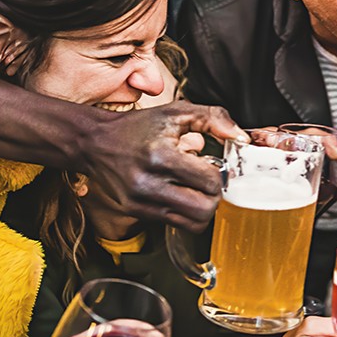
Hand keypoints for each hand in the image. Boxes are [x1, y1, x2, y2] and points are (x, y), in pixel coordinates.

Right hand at [80, 101, 248, 231]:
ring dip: (201, 208)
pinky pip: (175, 224)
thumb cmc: (137, 127)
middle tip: (207, 183)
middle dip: (213, 196)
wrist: (95, 142)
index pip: (209, 180)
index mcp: (161, 156)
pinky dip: (184, 213)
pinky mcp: (136, 212)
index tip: (210, 165)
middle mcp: (149, 183)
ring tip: (193, 190)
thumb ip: (214, 118)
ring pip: (192, 223)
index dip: (217, 173)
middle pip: (204, 209)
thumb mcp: (176, 112)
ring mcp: (141, 201)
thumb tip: (241, 137)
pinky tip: (178, 194)